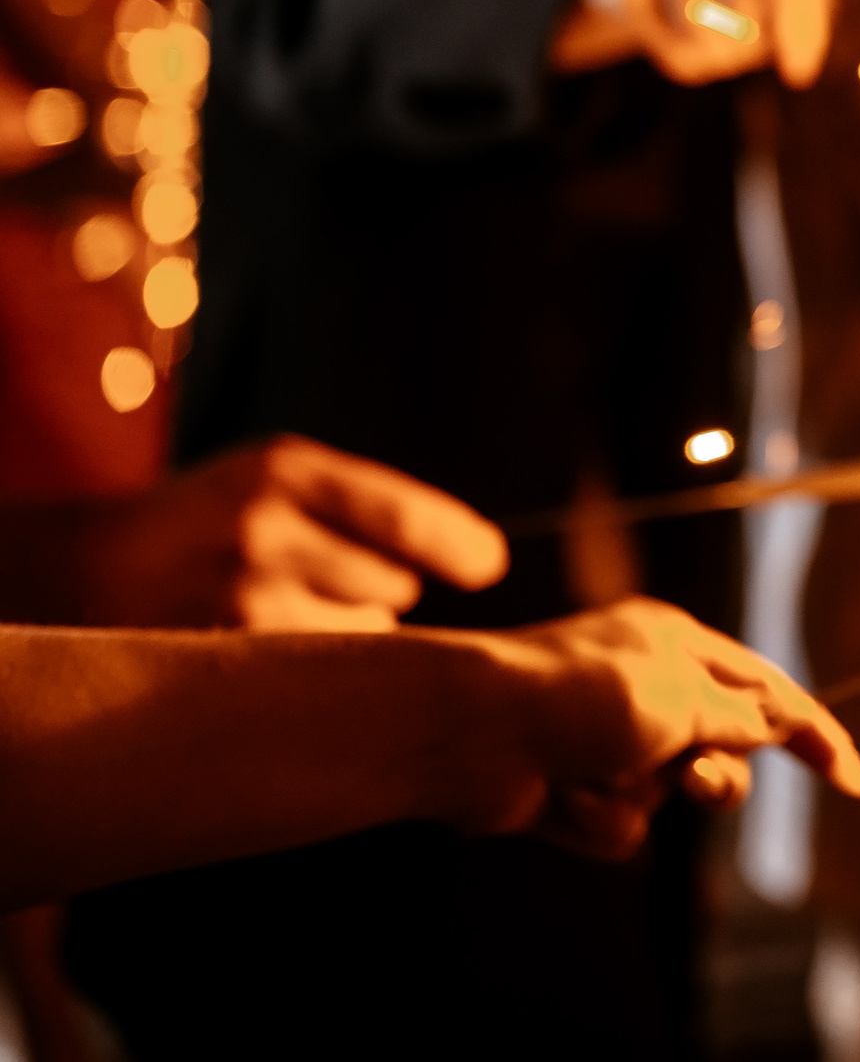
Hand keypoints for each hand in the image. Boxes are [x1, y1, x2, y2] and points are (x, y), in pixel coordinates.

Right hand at [76, 436, 508, 631]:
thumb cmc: (209, 522)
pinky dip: (318, 669)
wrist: (87, 567)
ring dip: (352, 633)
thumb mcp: (274, 480)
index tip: (487, 565)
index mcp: (285, 471)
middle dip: (382, 590)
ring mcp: (240, 597)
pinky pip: (321, 673)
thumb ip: (360, 507)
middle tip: (326, 582)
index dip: (458, 545)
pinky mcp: (224, 655)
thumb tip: (478, 559)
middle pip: (394, 584)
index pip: (402, 514)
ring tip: (286, 611)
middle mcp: (264, 529)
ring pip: (363, 636)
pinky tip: (273, 646)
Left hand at [447, 598, 859, 858]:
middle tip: (688, 774)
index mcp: (675, 645)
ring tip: (596, 778)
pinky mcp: (574, 791)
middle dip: (709, 776)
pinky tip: (557, 799)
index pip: (768, 690)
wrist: (465, 735)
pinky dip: (596, 820)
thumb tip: (772, 726)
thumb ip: (741, 715)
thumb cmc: (574, 695)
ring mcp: (608, 743)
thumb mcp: (680, 694)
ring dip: (641, 797)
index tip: (855, 782)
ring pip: (670, 799)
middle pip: (724, 754)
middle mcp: (646, 689)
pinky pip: (621, 826)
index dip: (814, 735)